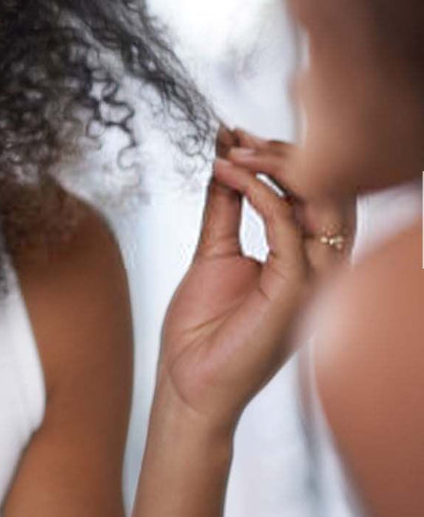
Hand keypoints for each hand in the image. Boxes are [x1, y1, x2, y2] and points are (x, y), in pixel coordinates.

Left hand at [156, 125, 356, 431]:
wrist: (188, 384)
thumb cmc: (202, 331)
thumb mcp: (212, 252)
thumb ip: (223, 208)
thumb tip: (224, 159)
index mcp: (305, 259)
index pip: (316, 194)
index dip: (281, 158)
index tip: (237, 133)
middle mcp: (319, 268)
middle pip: (329, 192)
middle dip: (284, 154)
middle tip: (237, 135)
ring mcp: (313, 279)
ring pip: (321, 204)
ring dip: (277, 167)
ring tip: (234, 149)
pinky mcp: (295, 290)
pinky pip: (287, 228)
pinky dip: (259, 193)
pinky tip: (229, 174)